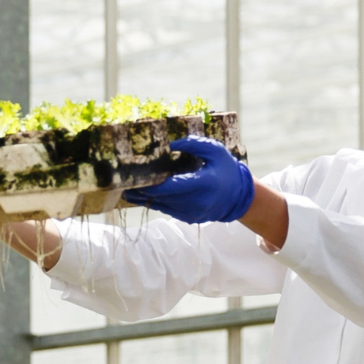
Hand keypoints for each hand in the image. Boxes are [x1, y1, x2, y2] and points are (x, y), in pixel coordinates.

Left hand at [128, 135, 254, 224]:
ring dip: (145, 199)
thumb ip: (193, 144)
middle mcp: (197, 201)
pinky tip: (142, 196)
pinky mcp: (188, 218)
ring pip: (162, 206)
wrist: (238, 196)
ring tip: (128, 191)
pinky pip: (167, 210)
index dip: (153, 184)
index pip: (173, 186)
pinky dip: (154, 203)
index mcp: (204, 184)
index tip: (137, 177)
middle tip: (125, 184)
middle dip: (143, 191)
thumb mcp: (215, 150)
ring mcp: (192, 213)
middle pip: (163, 198)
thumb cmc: (226, 169)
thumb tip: (169, 144)